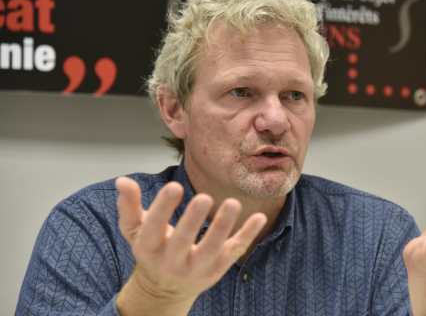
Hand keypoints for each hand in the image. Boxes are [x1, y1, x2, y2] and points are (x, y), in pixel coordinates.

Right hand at [114, 177, 266, 315]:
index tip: (174, 186)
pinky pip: (234, 252)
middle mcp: (171, 262)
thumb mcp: (134, 231)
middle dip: (192, 220)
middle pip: (182, 241)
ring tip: (232, 203)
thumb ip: (129, 205)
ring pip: (211, 249)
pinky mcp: (217, 269)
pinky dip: (248, 235)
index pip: (153, 228)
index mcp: (149, 249)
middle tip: (203, 197)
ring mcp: (196, 268)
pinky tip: (259, 217)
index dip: (162, 208)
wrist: (165, 290)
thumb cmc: (152, 251)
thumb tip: (123, 180)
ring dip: (223, 226)